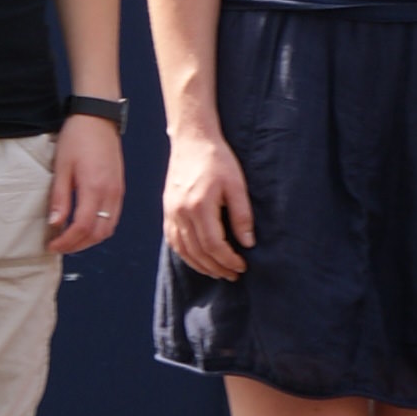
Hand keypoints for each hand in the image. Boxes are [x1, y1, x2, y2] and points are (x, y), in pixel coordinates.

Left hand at [46, 113, 127, 256]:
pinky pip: (114, 217)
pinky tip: (85, 225)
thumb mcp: (61, 167)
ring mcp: (118, 191)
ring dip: (90, 239)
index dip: (66, 241)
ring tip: (71, 239)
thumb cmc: (77, 138)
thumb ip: (60, 197)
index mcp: (94, 188)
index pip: (82, 227)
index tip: (51, 245)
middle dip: (78, 245)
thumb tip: (55, 223)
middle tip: (59, 246)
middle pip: (98, 233)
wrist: (98, 118)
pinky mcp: (120, 188)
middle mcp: (111, 193)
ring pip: (109, 228)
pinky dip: (100, 228)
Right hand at [163, 128, 253, 280]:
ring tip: (218, 272)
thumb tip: (248, 243)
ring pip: (183, 250)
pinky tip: (198, 260)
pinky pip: (173, 240)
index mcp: (200, 205)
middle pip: (198, 252)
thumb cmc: (218, 160)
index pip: (213, 244)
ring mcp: (171, 212)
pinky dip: (185, 255)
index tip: (242, 266)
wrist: (192, 141)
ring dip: (201, 266)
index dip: (228, 260)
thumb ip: (242, 215)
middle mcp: (181, 212)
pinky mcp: (167, 210)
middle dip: (217, 267)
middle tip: (234, 274)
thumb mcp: (237, 184)